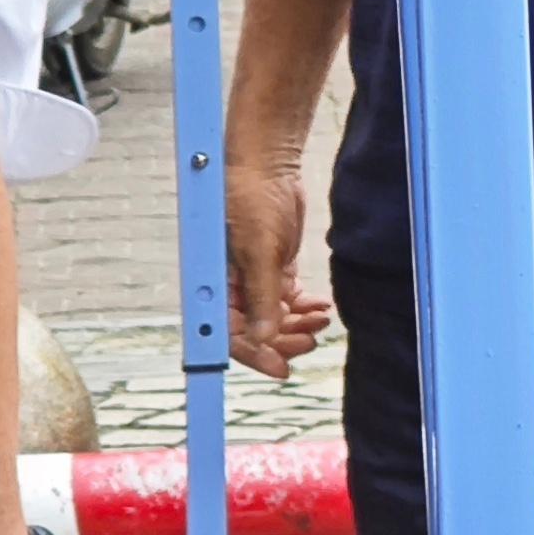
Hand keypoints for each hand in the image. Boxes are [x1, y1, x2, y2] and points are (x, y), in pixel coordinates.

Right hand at [226, 158, 331, 378]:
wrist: (268, 165)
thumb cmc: (252, 199)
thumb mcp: (260, 251)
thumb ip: (260, 296)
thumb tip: (260, 338)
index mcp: (213, 284)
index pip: (227, 332)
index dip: (253, 354)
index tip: (281, 369)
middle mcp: (228, 285)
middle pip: (253, 330)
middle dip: (282, 340)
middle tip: (310, 343)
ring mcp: (250, 276)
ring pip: (272, 316)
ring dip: (297, 324)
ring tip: (321, 321)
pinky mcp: (271, 266)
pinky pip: (284, 298)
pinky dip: (303, 306)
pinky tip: (320, 307)